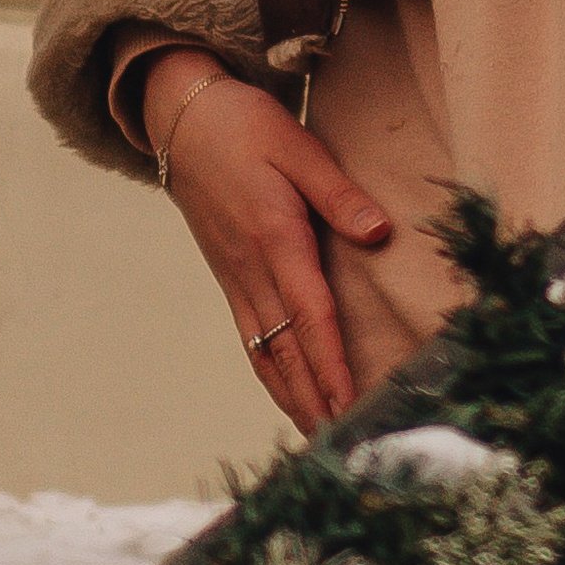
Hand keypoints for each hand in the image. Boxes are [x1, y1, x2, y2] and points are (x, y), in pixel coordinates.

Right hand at [142, 45, 390, 433]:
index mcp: (275, 240)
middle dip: (314, 401)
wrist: (184, 119)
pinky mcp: (230, 278)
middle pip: (287, 352)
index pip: (310, 316)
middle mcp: (252, 271)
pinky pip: (252, 339)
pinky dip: (272, 374)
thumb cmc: (248, 127)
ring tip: (321, 437)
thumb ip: (339, 194)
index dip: (331, 364)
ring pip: (265, 354)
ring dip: (293, 397)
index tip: (349, 405)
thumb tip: (379, 232)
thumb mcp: (299, 147)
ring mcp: (236, 279)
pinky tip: (289, 393)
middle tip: (342, 445)